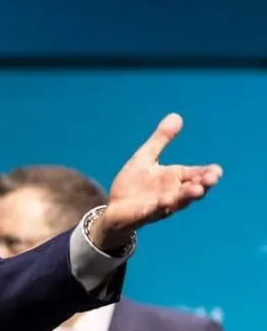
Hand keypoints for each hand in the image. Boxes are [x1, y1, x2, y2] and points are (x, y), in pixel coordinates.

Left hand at [92, 113, 221, 249]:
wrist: (114, 207)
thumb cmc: (133, 184)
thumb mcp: (146, 157)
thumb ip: (160, 140)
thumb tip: (176, 116)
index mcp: (175, 178)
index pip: (197, 175)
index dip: (207, 173)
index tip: (217, 171)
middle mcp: (173, 193)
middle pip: (192, 190)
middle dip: (202, 185)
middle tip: (211, 179)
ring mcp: (160, 206)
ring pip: (177, 202)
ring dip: (187, 196)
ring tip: (197, 190)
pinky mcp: (145, 214)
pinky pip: (154, 211)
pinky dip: (160, 206)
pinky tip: (164, 201)